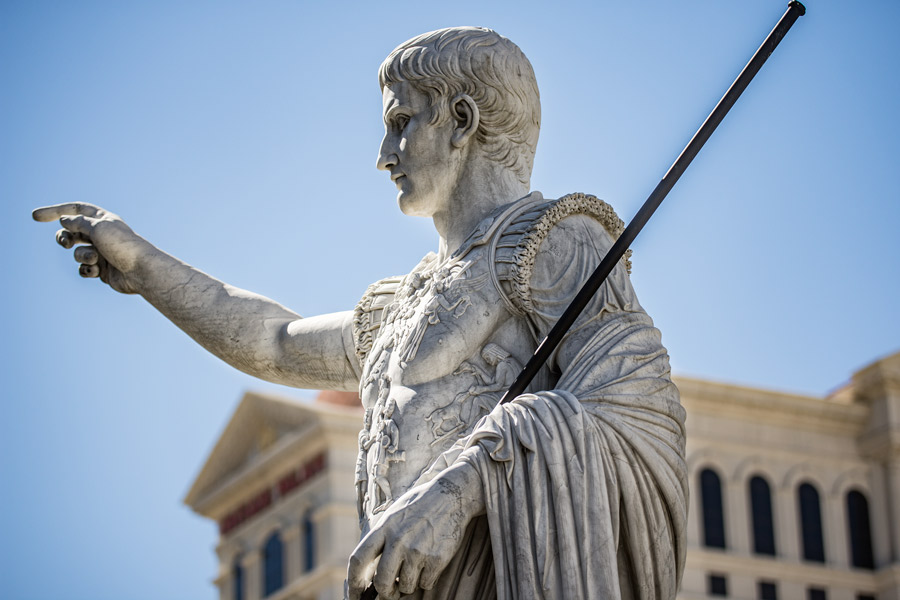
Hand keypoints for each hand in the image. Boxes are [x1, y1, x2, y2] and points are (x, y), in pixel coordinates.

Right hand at [33, 202, 147, 293]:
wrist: (140, 271)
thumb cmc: (122, 246)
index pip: (75, 209)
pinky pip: (83, 269)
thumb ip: (78, 223)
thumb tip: (64, 219)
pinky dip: (87, 270)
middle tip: (65, 243)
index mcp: (102, 220)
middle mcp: (101, 234)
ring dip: (83, 256)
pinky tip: (98, 271)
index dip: (55, 211)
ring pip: (77, 253)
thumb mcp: (98, 228)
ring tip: (96, 259)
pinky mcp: (101, 269)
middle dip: (64, 238)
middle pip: (71, 233)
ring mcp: (101, 252)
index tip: (35, 216)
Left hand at [347, 461, 484, 599]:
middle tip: (391, 592)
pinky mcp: (437, 559)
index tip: (354, 594)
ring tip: (416, 566)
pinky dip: (427, 579)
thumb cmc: (420, 506)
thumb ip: (381, 538)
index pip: (359, 559)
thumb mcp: (394, 515)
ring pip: (406, 586)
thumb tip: (368, 571)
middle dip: (385, 592)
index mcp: (384, 527)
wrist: (452, 496)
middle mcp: (398, 540)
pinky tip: (430, 563)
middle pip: (382, 582)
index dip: (353, 582)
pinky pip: (426, 584)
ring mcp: (418, 550)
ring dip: (409, 584)